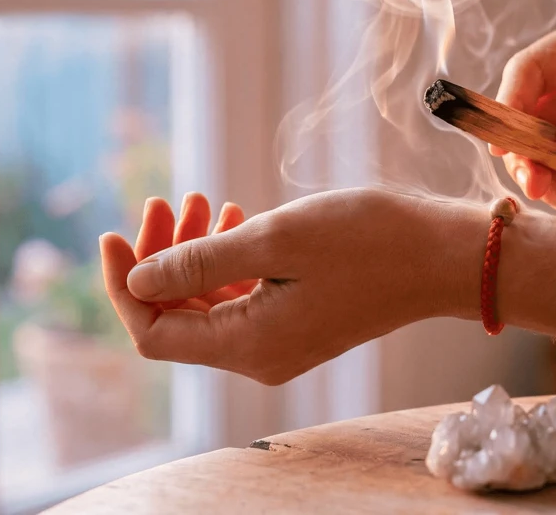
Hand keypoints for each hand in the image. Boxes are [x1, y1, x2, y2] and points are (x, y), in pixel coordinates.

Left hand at [100, 188, 485, 384]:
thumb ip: (198, 262)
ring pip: (210, 303)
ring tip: (204, 199)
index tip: (113, 232)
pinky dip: (228, 261)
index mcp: (248, 345)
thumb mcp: (274, 240)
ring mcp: (281, 342)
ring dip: (196, 253)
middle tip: (171, 200)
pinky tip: (233, 217)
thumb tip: (135, 283)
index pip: (154, 332)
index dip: (122, 285)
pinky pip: (242, 299)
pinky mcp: (300, 322)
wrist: (442, 256)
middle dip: (161, 258)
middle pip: (179, 315)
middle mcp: (259, 356)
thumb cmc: (368, 241)